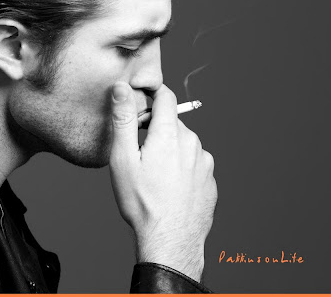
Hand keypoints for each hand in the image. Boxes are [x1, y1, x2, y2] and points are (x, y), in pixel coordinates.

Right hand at [109, 82, 216, 281]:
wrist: (170, 241)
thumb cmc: (142, 202)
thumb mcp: (122, 158)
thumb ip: (123, 119)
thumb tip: (121, 88)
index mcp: (170, 134)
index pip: (166, 96)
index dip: (152, 93)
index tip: (141, 99)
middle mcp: (192, 143)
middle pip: (173, 122)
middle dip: (156, 128)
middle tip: (138, 150)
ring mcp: (205, 163)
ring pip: (184, 143)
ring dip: (169, 148)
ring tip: (153, 174)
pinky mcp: (210, 181)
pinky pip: (193, 164)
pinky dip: (181, 167)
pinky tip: (168, 187)